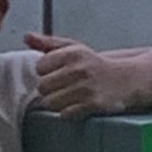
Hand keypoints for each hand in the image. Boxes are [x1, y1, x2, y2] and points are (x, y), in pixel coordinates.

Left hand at [26, 32, 151, 119]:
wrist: (125, 80)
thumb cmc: (93, 65)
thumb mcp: (73, 49)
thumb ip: (48, 44)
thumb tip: (27, 36)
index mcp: (72, 53)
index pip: (39, 67)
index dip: (46, 72)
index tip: (58, 73)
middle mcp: (79, 69)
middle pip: (42, 87)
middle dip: (50, 89)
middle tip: (64, 87)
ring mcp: (86, 87)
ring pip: (50, 103)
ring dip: (57, 103)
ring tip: (70, 96)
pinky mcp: (93, 104)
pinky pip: (65, 114)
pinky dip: (69, 113)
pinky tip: (79, 105)